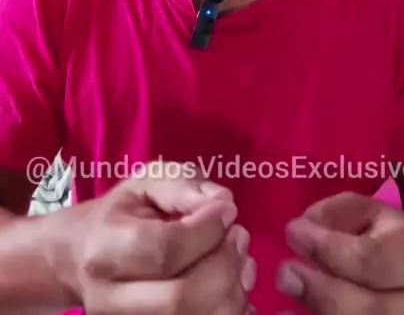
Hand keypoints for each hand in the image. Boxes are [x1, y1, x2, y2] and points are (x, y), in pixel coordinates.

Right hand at [58, 162, 255, 313]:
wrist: (81, 258)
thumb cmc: (120, 215)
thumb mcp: (144, 183)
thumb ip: (181, 185)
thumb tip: (222, 202)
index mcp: (104, 250)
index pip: (164, 250)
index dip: (207, 231)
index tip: (227, 211)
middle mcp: (111, 300)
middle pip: (182, 298)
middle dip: (224, 264)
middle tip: (239, 235)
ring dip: (234, 291)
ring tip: (240, 259)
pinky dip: (233, 311)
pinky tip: (234, 286)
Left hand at [276, 191, 403, 313]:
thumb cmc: (391, 236)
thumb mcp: (370, 210)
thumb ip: (334, 214)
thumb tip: (299, 230)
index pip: (367, 257)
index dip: (324, 247)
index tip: (292, 232)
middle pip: (365, 308)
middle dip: (318, 292)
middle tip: (285, 274)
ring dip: (317, 314)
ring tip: (283, 308)